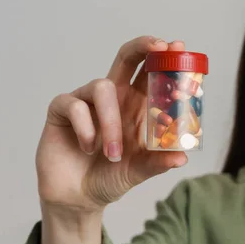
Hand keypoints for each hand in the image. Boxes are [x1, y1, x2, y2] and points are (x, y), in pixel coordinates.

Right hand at [36, 36, 187, 210]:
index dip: (163, 57)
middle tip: (159, 47)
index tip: (177, 46)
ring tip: (114, 153)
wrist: (78, 198)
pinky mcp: (61, 110)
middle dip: (142, 46)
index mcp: (136, 105)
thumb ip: (158, 162)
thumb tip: (183, 157)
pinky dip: (86, 129)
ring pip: (101, 86)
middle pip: (126, 57)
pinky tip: (88, 148)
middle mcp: (114, 97)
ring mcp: (87, 100)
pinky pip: (75, 105)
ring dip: (111, 121)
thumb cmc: (111, 176)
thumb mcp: (140, 170)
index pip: (151, 72)